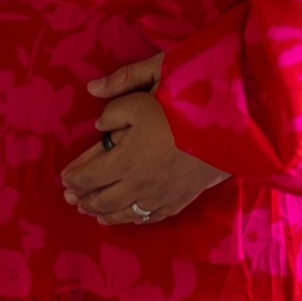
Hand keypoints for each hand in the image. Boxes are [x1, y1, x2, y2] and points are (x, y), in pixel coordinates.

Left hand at [61, 56, 227, 225]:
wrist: (237, 127)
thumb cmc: (190, 101)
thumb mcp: (152, 81)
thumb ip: (118, 88)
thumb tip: (94, 98)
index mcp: (125, 157)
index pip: (88, 175)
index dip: (73, 178)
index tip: (64, 178)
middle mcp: (138, 184)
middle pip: (101, 200)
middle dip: (82, 199)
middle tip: (71, 197)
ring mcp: (160, 196)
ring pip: (123, 213)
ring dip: (103, 213)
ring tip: (91, 212)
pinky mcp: (180, 200)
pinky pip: (149, 217)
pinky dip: (132, 219)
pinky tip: (127, 216)